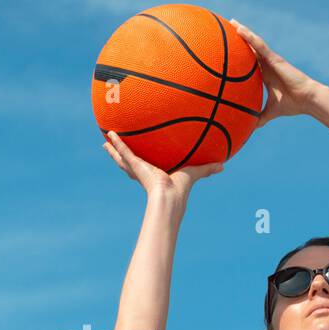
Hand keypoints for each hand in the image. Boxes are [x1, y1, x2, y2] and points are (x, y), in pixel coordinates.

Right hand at [102, 130, 223, 199]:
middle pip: (128, 164)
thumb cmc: (182, 189)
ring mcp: (137, 169)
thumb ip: (207, 169)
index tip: (137, 158)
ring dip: (113, 150)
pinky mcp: (135, 165)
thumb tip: (224, 166)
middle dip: (120, 157)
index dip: (140, 163)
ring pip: (121, 158)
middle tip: (112, 149)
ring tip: (104, 142)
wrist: (170, 196)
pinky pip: (124, 151)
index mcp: (154, 175)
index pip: (145, 168)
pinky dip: (117, 143)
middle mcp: (143, 173)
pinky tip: (110, 133)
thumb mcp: (195, 173)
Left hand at [229, 19, 320, 127]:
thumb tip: (248, 129)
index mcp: (265, 75)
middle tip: (226, 30)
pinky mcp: (275, 58)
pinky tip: (239, 29)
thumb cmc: (292, 105)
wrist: (307, 99)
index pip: (250, 63)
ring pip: (254, 43)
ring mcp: (271, 60)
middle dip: (240, 39)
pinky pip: (259, 45)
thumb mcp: (271, 113)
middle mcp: (267, 65)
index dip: (240, 56)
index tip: (228, 52)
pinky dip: (249, 37)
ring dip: (243, 32)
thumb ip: (259, 118)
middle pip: (251, 49)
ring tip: (232, 22)